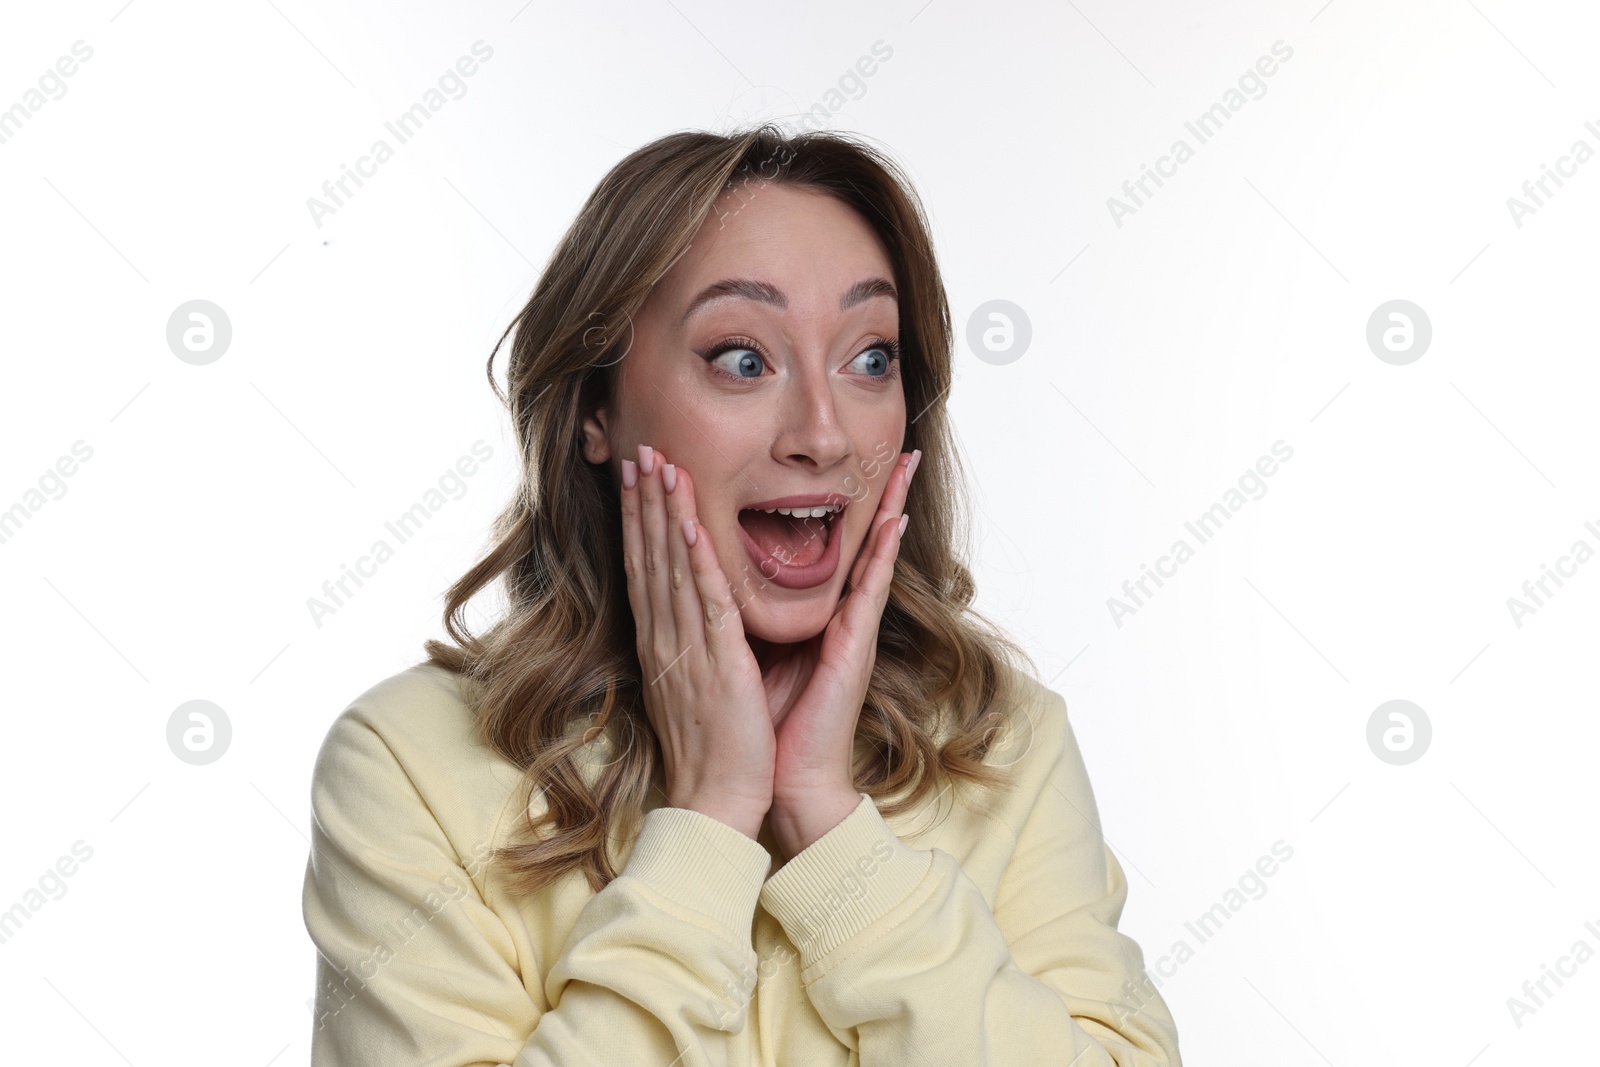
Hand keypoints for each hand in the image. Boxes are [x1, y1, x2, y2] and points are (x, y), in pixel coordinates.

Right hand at [619, 442, 773, 838]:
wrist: (717, 802)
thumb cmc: (713, 750)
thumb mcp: (694, 687)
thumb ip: (688, 648)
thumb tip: (684, 620)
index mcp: (661, 644)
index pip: (645, 568)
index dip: (639, 520)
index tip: (635, 477)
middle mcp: (664, 639)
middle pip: (648, 557)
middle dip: (644, 501)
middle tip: (638, 450)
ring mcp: (685, 649)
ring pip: (670, 568)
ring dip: (664, 514)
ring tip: (660, 465)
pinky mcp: (714, 664)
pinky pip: (703, 602)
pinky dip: (695, 561)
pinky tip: (690, 526)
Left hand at [765, 448, 918, 859]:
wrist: (782, 782)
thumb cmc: (771, 727)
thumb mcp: (760, 657)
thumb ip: (761, 623)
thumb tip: (740, 590)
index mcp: (818, 619)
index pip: (836, 550)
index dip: (849, 509)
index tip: (862, 467)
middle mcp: (841, 619)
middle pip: (865, 543)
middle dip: (883, 494)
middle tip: (902, 448)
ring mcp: (852, 632)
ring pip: (873, 556)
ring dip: (889, 507)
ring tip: (904, 465)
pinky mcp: (852, 650)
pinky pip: (866, 592)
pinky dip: (877, 556)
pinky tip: (890, 522)